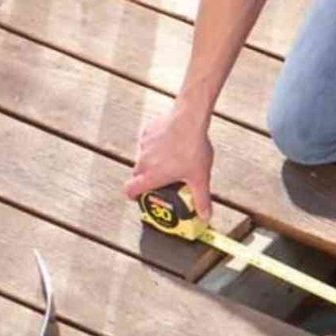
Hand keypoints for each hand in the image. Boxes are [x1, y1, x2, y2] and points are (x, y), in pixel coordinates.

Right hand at [123, 104, 214, 218]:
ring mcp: (144, 145)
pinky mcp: (148, 131)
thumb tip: (205, 216)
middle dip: (147, 179)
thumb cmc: (193, 149)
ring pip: (143, 157)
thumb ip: (201, 199)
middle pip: (137, 175)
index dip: (133, 196)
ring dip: (153, 161)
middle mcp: (143, 161)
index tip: (140, 196)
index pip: (130, 190)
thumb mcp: (200, 178)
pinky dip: (156, 145)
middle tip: (162, 180)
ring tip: (172, 159)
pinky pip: (148, 142)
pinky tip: (172, 142)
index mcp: (151, 176)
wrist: (189, 119)